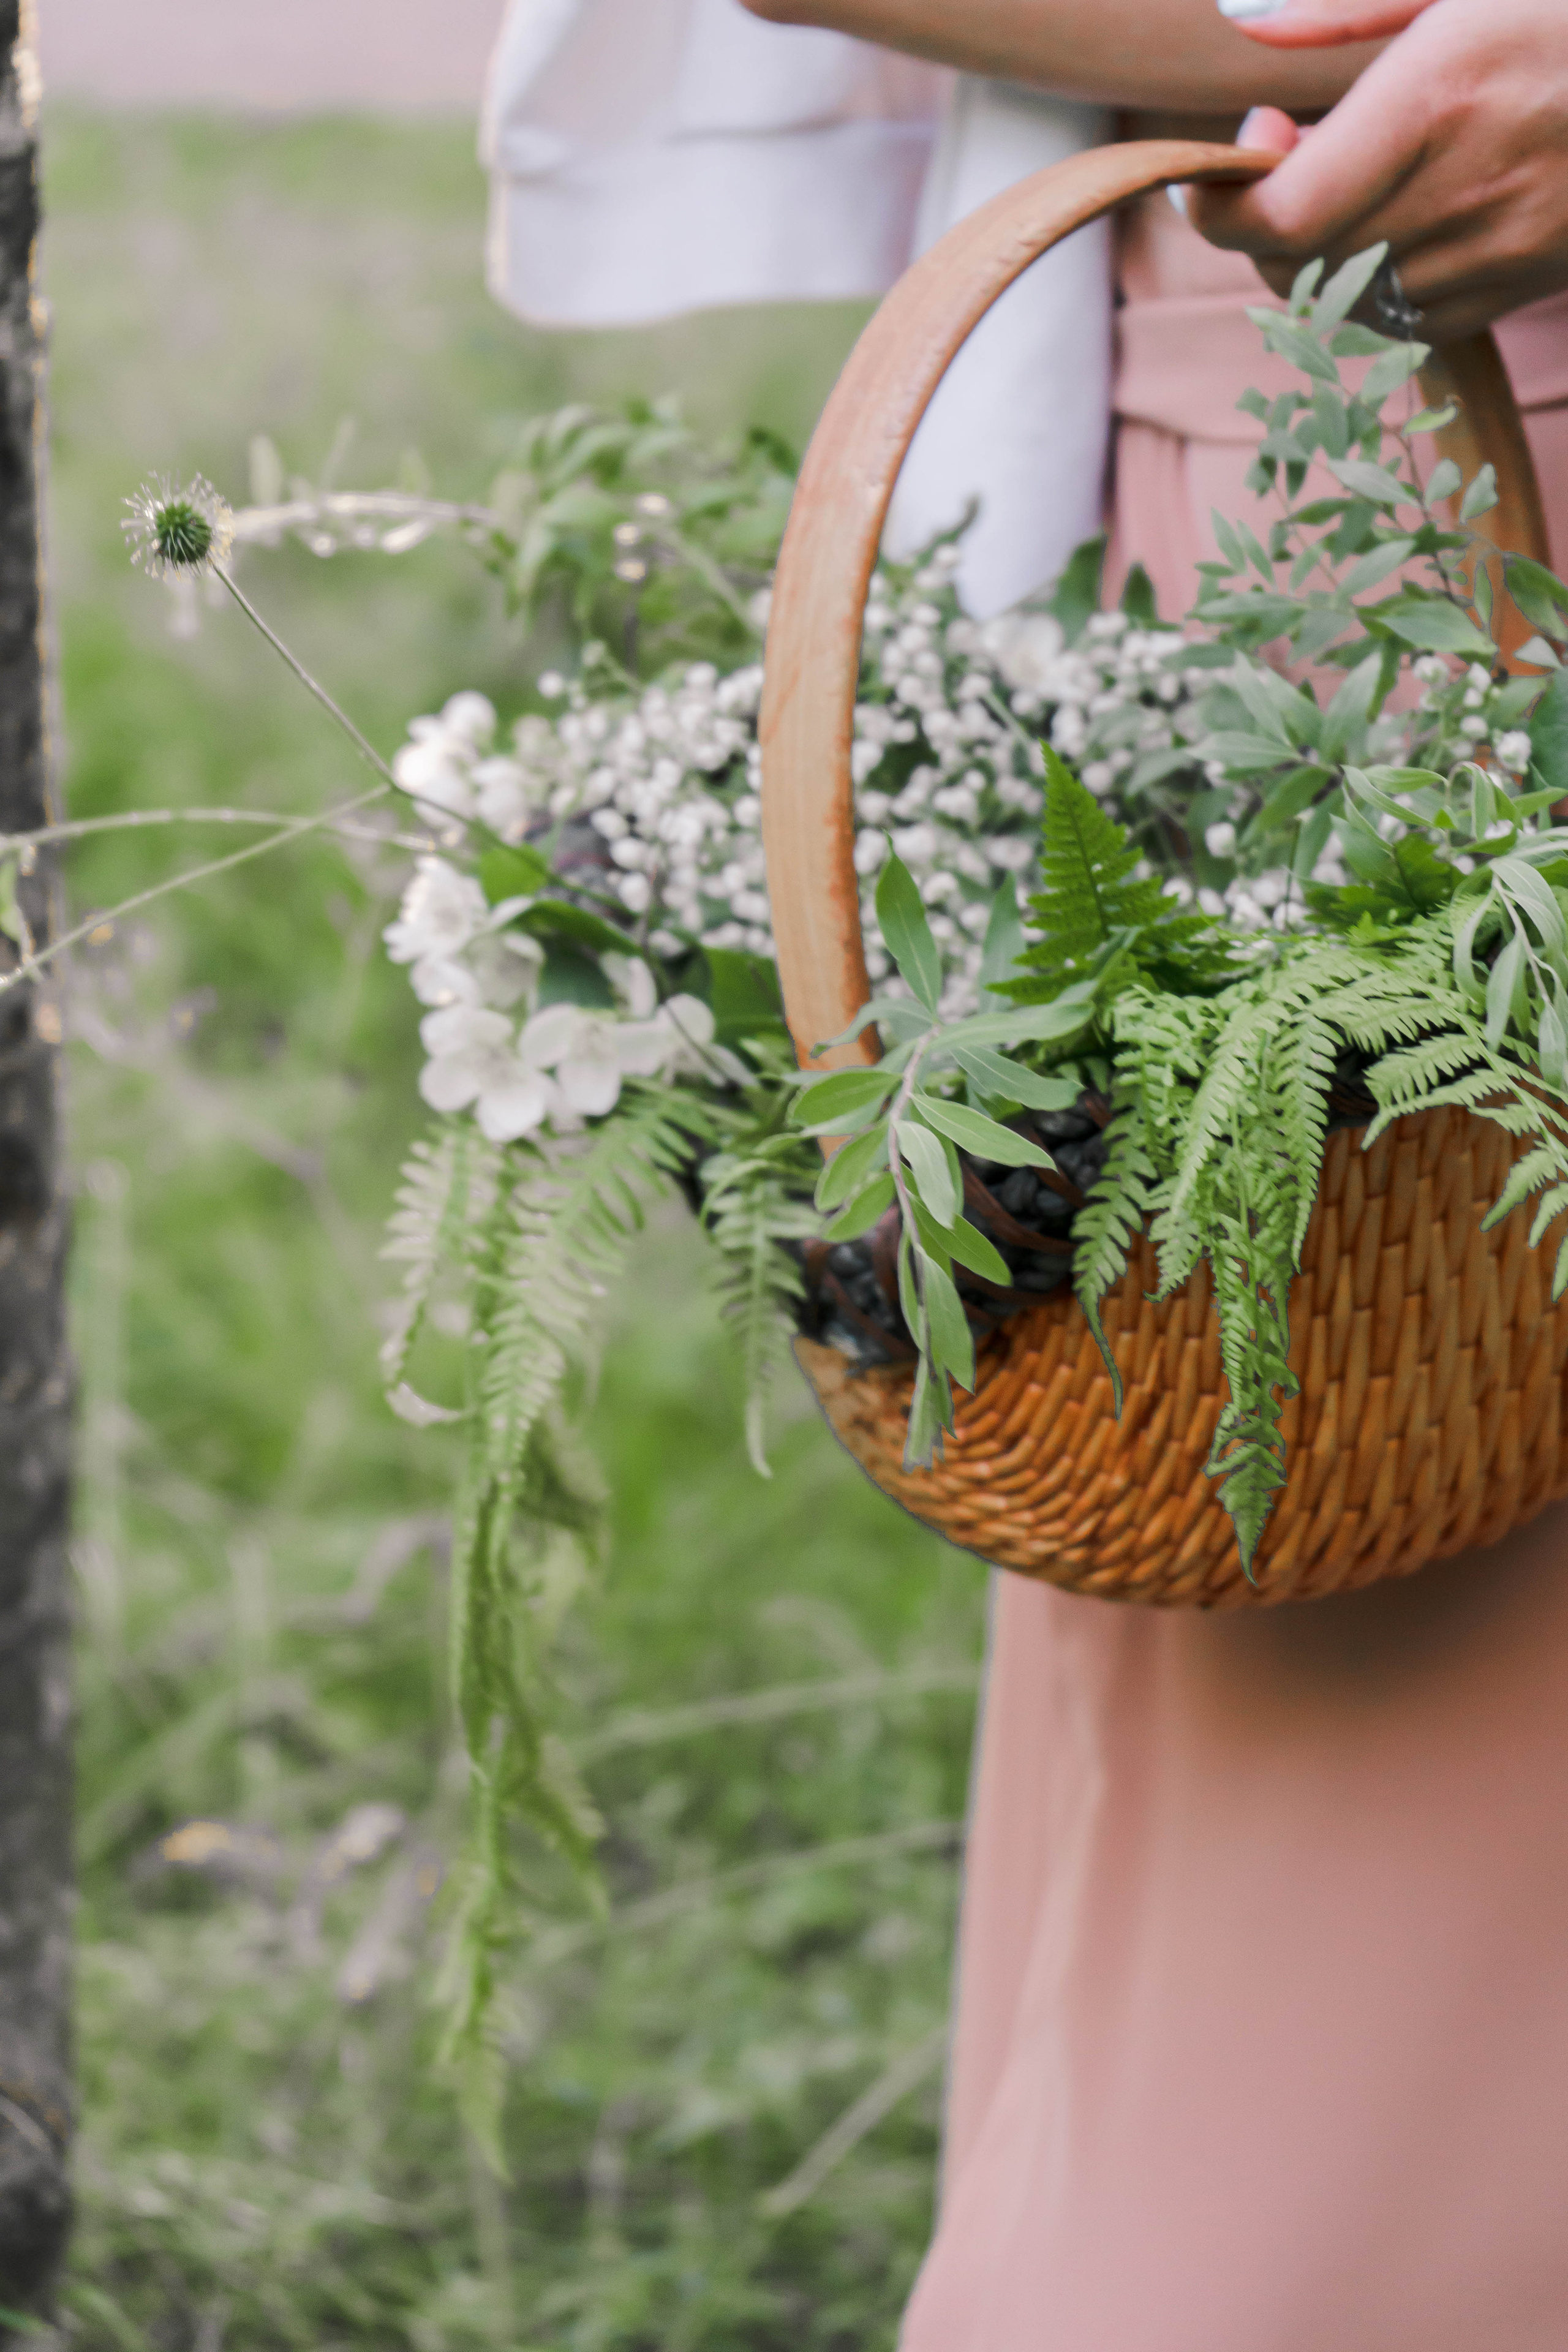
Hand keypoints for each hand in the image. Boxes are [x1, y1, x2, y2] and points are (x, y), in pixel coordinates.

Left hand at [1189, 0, 1567, 340]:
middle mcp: (1466, 187)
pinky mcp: (1524, 281)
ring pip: (1348, 302)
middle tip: (1291, 144)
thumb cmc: (1565, 5)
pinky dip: (1371, 285)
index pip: (1283, 212)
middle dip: (1262, 220)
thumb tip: (1241, 19)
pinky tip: (1393, 218)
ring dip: (1313, 255)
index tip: (1234, 152)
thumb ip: (1347, 2)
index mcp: (1442, 97)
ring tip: (1345, 175)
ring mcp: (1500, 246)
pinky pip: (1408, 320)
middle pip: (1301, 265)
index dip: (1223, 206)